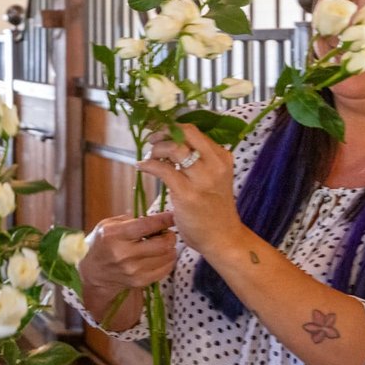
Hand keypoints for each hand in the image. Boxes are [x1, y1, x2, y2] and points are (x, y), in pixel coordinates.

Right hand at [78, 211, 177, 291]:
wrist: (93, 273)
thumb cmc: (103, 244)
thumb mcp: (108, 225)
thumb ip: (131, 220)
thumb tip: (156, 220)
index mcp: (114, 235)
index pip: (147, 225)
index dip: (164, 220)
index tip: (172, 216)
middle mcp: (123, 254)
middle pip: (162, 244)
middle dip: (170, 236)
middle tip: (167, 233)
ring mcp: (132, 270)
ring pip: (167, 257)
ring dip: (170, 248)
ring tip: (164, 244)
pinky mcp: (139, 281)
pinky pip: (165, 270)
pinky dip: (168, 261)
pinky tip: (162, 256)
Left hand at [138, 124, 242, 254]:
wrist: (223, 238)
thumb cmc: (215, 209)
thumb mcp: (215, 178)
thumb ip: (201, 161)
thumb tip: (174, 144)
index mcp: (222, 157)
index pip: (194, 132)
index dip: (172, 127)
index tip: (159, 129)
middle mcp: (215, 164)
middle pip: (186, 133)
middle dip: (164, 132)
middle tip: (152, 138)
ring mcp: (202, 178)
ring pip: (174, 148)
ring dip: (156, 149)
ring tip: (149, 156)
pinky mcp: (187, 193)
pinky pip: (162, 169)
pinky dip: (148, 165)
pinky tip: (141, 167)